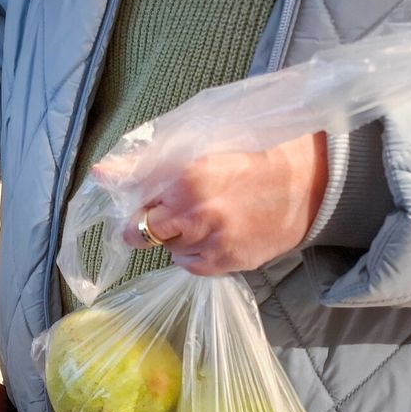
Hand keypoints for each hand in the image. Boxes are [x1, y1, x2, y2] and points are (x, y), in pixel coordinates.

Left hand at [112, 132, 328, 275]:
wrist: (310, 184)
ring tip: (205, 218)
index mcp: (187, 177)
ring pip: (167, 248)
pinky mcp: (225, 262)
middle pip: (142, 231)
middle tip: (168, 214)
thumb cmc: (254, 157)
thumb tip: (100, 173)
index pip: (134, 200)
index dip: (135, 201)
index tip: (140, 201)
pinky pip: (189, 264)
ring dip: (176, 237)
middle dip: (146, 224)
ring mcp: (211, 241)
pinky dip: (194, 253)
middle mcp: (195, 213)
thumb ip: (148, 162)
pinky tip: (216, 234)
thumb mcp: (202, 146)